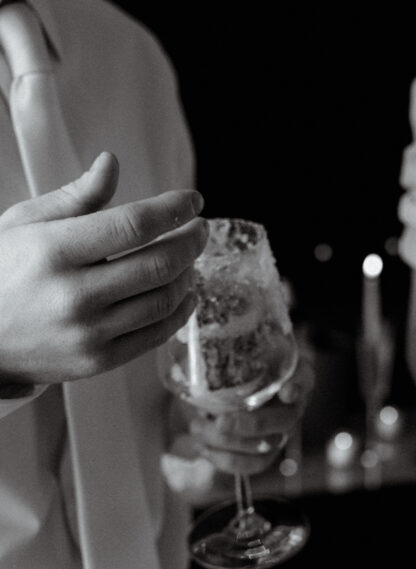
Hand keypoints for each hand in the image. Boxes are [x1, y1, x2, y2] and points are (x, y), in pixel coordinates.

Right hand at [0, 152, 205, 385]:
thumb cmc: (0, 272)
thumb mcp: (24, 224)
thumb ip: (75, 197)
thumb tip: (111, 164)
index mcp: (53, 250)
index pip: (134, 224)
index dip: (173, 209)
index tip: (193, 201)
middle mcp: (73, 294)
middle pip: (159, 264)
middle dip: (191, 241)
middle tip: (199, 228)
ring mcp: (87, 332)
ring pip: (164, 300)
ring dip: (188, 274)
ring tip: (188, 258)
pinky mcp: (97, 361)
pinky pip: (156, 335)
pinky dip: (180, 311)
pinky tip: (184, 293)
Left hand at [179, 356, 314, 474]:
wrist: (221, 389)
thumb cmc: (230, 367)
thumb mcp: (229, 355)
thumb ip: (226, 356)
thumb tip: (201, 364)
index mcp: (292, 375)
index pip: (305, 378)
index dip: (299, 387)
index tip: (286, 393)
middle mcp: (292, 405)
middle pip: (285, 421)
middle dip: (252, 424)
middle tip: (220, 421)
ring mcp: (281, 432)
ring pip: (266, 447)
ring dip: (228, 442)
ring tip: (197, 427)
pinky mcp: (265, 452)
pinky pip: (253, 465)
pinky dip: (224, 460)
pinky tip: (202, 447)